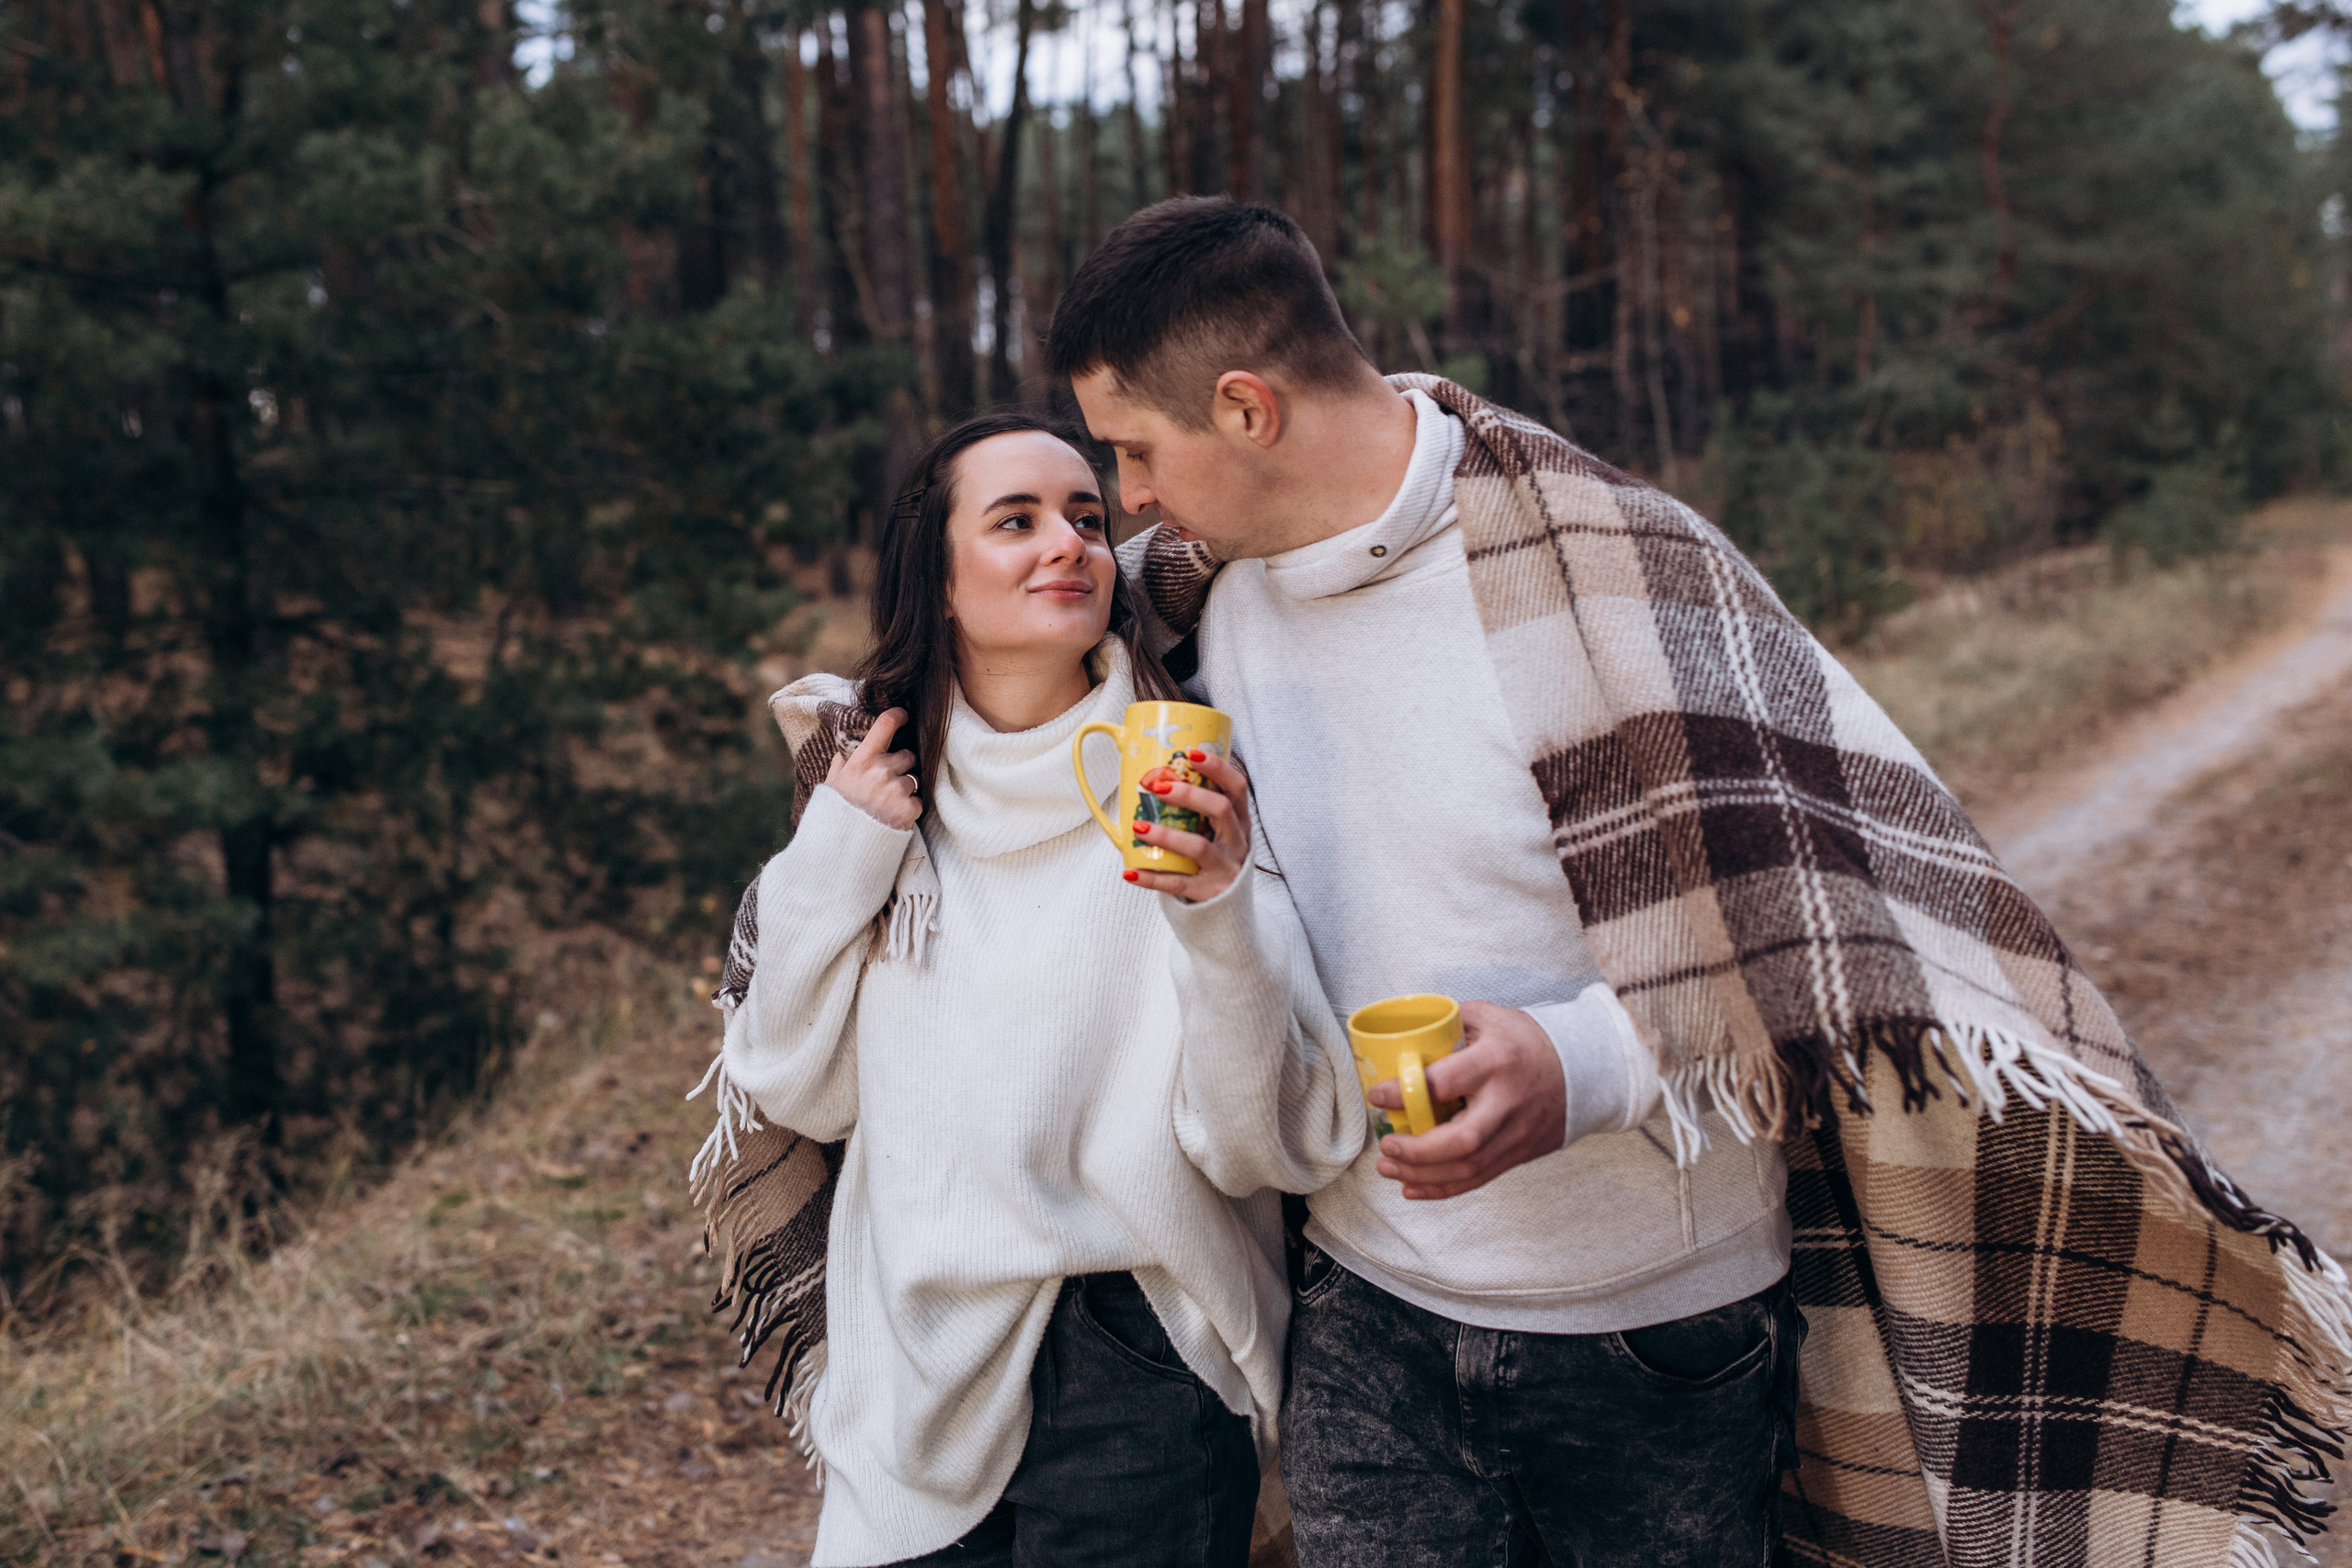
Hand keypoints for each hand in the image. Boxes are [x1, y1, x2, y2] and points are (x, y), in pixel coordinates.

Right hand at [824, 708, 920, 829]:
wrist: (843, 848)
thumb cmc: (836, 814)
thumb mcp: (831, 784)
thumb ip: (841, 764)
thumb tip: (847, 749)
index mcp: (861, 761)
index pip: (884, 725)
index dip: (897, 716)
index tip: (903, 716)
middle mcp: (880, 771)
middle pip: (908, 755)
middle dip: (901, 766)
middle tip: (887, 782)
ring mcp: (896, 790)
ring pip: (913, 779)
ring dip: (905, 789)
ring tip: (887, 804)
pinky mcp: (909, 809)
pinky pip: (918, 800)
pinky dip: (909, 808)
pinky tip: (893, 816)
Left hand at [1123, 748, 1251, 902]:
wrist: (1228, 911)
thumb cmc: (1214, 860)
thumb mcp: (1218, 834)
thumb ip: (1199, 811)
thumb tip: (1155, 777)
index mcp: (1240, 822)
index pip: (1237, 787)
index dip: (1218, 768)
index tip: (1193, 753)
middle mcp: (1237, 842)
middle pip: (1220, 809)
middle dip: (1189, 794)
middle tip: (1157, 787)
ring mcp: (1225, 869)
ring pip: (1198, 847)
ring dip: (1165, 834)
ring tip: (1137, 826)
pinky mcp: (1208, 892)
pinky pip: (1177, 884)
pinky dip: (1151, 878)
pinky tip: (1130, 872)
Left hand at [1368, 1001, 1565, 1199]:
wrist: (1585, 1069)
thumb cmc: (1529, 1041)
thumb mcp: (1489, 1018)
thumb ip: (1447, 1026)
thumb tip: (1403, 1041)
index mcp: (1495, 1061)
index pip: (1445, 1082)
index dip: (1406, 1091)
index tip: (1377, 1093)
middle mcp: (1506, 1102)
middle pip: (1461, 1141)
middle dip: (1416, 1151)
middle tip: (1386, 1145)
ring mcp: (1514, 1133)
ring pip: (1467, 1168)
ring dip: (1421, 1175)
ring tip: (1388, 1169)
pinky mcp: (1518, 1154)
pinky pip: (1477, 1179)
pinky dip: (1442, 1189)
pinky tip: (1413, 1188)